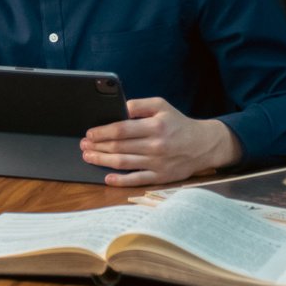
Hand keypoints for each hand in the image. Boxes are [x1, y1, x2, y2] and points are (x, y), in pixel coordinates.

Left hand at [80, 97, 242, 186]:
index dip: (103, 132)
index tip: (90, 133)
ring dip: (103, 160)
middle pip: (119, 147)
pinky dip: (120, 180)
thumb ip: (139, 105)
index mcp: (155, 126)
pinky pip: (137, 180)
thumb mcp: (161, 105)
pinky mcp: (161, 177)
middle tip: (83, 145)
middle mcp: (155, 146)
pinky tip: (107, 178)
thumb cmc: (178, 123)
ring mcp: (158, 164)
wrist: (203, 145)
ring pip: (124, 163)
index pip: (122, 129)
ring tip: (88, 157)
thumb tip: (119, 108)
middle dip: (98, 146)